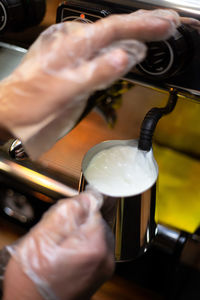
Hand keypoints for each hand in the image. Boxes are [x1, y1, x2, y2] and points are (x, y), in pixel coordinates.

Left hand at [0, 9, 180, 158]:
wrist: (9, 113)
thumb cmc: (29, 105)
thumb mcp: (65, 91)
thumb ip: (95, 73)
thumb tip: (124, 57)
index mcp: (71, 47)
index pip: (113, 29)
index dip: (141, 26)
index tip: (164, 25)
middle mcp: (72, 46)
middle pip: (112, 28)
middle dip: (142, 24)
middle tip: (165, 22)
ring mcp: (71, 56)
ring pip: (106, 39)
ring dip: (131, 35)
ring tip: (151, 30)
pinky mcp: (71, 67)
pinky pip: (98, 53)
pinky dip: (116, 50)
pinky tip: (124, 51)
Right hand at [3, 192, 113, 299]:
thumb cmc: (31, 283)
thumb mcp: (41, 239)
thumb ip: (66, 213)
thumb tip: (86, 198)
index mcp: (95, 247)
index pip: (95, 208)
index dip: (78, 207)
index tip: (65, 216)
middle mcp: (106, 259)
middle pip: (97, 221)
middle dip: (78, 222)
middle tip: (58, 235)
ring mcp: (105, 268)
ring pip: (96, 233)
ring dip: (79, 234)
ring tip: (60, 247)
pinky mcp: (100, 273)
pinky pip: (95, 247)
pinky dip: (81, 245)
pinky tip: (65, 255)